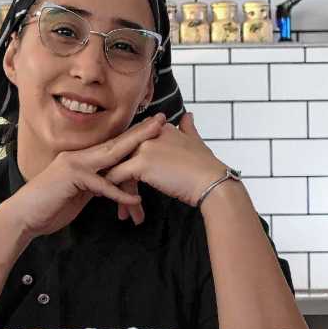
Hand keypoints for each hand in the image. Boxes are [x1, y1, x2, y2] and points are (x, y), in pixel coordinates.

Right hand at [3, 113, 166, 237]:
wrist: (23, 216)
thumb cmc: (49, 206)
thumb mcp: (77, 193)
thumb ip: (93, 185)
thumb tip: (110, 184)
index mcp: (81, 158)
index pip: (112, 145)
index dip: (133, 136)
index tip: (154, 127)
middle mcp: (78, 156)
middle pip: (115, 143)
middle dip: (140, 132)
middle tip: (162, 121)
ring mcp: (74, 165)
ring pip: (110, 156)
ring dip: (135, 150)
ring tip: (156, 144)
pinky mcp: (71, 178)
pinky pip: (100, 185)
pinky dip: (118, 193)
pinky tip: (135, 198)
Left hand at [107, 112, 229, 206]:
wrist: (212, 182)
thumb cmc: (206, 168)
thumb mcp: (197, 141)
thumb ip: (188, 128)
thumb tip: (188, 116)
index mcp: (160, 128)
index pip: (133, 141)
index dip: (129, 161)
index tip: (128, 178)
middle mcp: (149, 133)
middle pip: (123, 155)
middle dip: (119, 176)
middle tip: (117, 195)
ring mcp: (144, 147)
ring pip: (118, 166)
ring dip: (117, 189)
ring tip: (124, 212)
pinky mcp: (140, 164)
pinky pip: (116, 176)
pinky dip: (115, 193)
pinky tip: (122, 207)